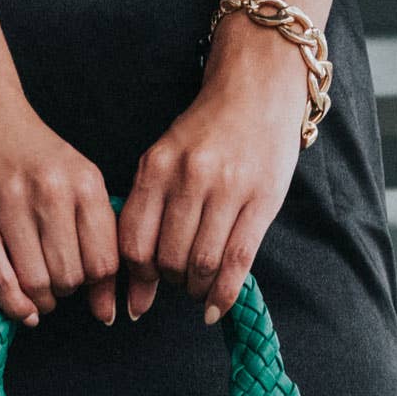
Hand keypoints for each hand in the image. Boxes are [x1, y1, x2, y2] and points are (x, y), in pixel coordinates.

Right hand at [0, 72, 119, 326]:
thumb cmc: (29, 149)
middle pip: (71, 278)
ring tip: (39, 290)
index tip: (95, 298)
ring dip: (41, 299)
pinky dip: (15, 306)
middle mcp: (50, 192)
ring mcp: (9, 204)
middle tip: (58, 283)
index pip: (104, 261)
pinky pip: (1, 280)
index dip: (101, 290)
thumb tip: (107, 299)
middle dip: (67, 291)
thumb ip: (94, 227)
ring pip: (37, 284)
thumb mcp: (75, 174)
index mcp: (84, 182)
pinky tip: (23, 309)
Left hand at [118, 11, 307, 323]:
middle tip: (177, 282)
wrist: (259, 87)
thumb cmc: (209, 129)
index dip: (136, 277)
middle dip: (170, 282)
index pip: (134, 240)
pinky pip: (237, 262)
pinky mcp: (261, 200)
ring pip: (202, 264)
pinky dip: (223, 295)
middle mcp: (190, 177)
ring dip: (196, 288)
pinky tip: (214, 309)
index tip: (140, 292)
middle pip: (168, 258)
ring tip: (198, 287)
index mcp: (158, 166)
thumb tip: (136, 274)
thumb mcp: (166, 155)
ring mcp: (228, 189)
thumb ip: (149, 206)